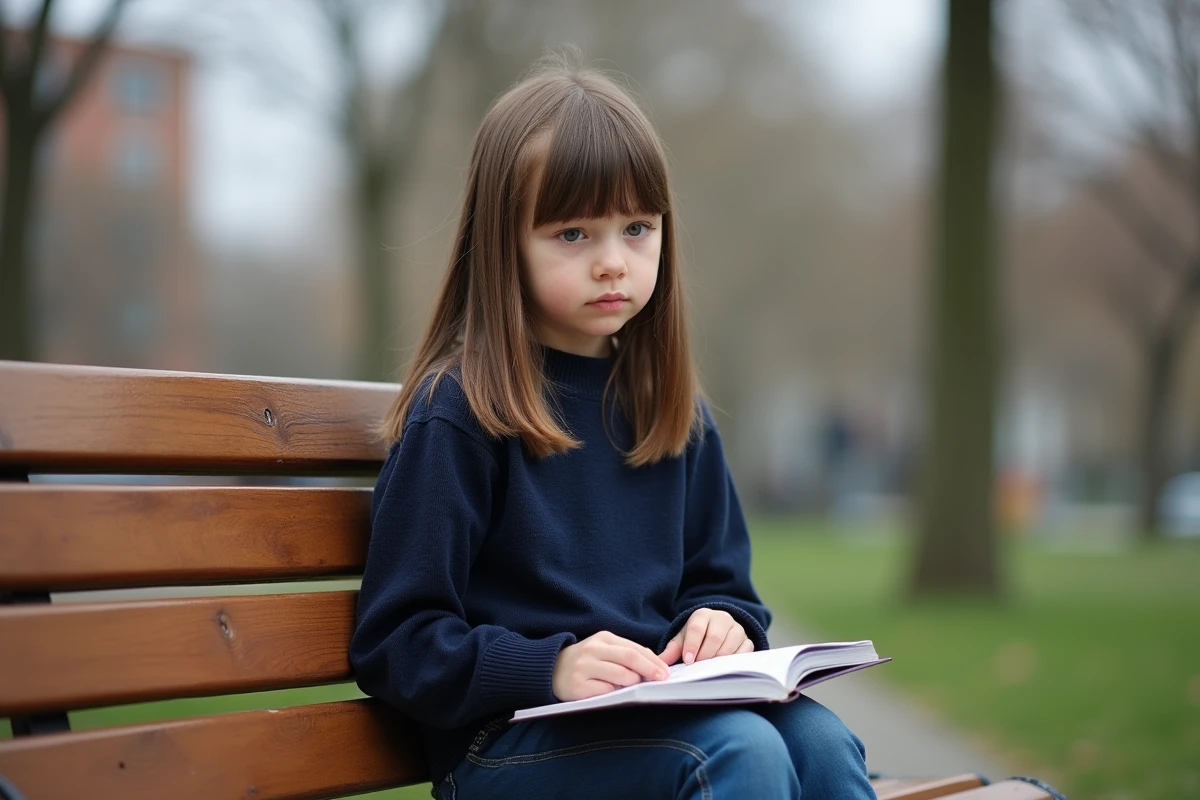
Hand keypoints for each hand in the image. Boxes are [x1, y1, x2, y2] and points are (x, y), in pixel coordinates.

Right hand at [552, 631, 670, 701]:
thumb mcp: (604, 649)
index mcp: (603, 638)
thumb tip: (654, 666)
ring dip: (634, 683)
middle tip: (662, 680)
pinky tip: (617, 694)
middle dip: (650, 670)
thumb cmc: (585, 660)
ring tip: (637, 687)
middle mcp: (593, 650)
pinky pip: (605, 692)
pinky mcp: (577, 686)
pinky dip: (616, 694)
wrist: (550, 669)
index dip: (653, 660)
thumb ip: (625, 654)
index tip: (666, 671)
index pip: (634, 649)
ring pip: (620, 676)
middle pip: (629, 659)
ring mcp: (584, 668)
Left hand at [658, 608, 753, 665]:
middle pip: (715, 636)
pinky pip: (744, 650)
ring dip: (719, 659)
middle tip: (698, 667)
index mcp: (702, 615)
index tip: (688, 660)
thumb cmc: (697, 636)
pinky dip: (735, 660)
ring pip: (730, 644)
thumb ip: (672, 650)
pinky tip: (726, 667)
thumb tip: (660, 662)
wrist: (717, 629)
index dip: (692, 645)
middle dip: (705, 654)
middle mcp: (721, 618)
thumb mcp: (683, 639)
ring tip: (710, 668)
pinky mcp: (747, 640)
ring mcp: (736, 628)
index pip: (697, 628)